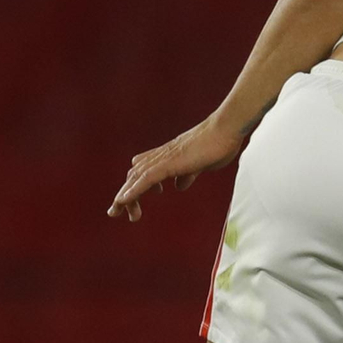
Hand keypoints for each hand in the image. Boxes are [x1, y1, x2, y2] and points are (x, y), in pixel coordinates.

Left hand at [108, 115, 244, 221]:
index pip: (143, 171)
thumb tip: (178, 185)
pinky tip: (123, 201)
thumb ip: (188, 174)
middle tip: (116, 213)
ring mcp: (164, 158)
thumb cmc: (220, 143)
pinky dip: (132, 190)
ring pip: (135, 177)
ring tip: (116, 212)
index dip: (135, 186)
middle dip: (124, 194)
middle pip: (134, 175)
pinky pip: (145, 178)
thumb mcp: (202, 165)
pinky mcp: (169, 162)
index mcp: (169, 156)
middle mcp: (162, 155)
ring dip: (124, 196)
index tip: (133, 203)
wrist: (227, 129)